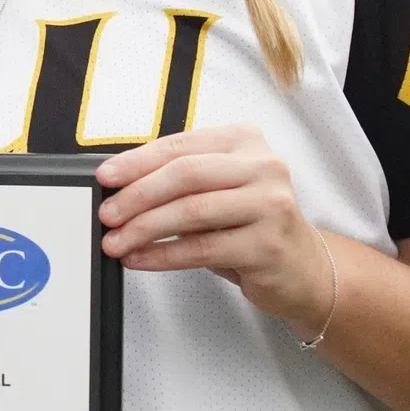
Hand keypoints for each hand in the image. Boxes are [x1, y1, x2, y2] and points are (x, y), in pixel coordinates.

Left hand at [94, 126, 334, 332]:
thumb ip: (180, 180)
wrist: (304, 268)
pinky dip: (163, 255)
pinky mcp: (268, 245)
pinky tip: (140, 259)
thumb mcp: (218, 190)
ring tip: (116, 242)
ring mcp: (271, 205)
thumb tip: (119, 188)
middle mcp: (263, 166)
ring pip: (192, 211)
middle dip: (137, 195)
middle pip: (185, 174)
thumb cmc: (251, 225)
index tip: (105, 178)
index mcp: (245, 142)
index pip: (181, 146)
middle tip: (107, 215)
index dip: (137, 161)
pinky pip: (202, 248)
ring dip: (144, 228)